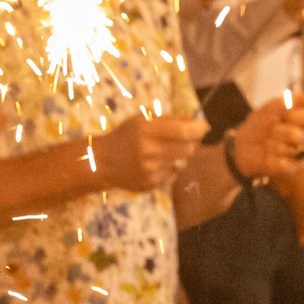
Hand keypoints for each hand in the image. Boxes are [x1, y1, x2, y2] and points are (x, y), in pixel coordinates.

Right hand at [90, 115, 207, 191]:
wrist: (100, 162)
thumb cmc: (124, 136)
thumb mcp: (142, 120)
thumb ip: (169, 119)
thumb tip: (196, 121)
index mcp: (147, 130)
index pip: (185, 131)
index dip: (199, 129)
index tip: (203, 127)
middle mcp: (149, 151)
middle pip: (189, 148)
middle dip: (191, 143)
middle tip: (185, 139)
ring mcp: (150, 170)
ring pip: (183, 163)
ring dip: (180, 156)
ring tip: (166, 152)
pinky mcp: (151, 184)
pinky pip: (172, 175)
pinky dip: (169, 168)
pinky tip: (155, 164)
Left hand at [233, 91, 303, 178]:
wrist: (242, 146)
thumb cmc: (260, 124)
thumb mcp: (270, 108)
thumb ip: (292, 101)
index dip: (294, 116)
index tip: (280, 116)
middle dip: (283, 132)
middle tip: (272, 131)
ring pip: (295, 150)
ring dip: (274, 145)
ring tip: (267, 143)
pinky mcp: (296, 168)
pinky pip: (289, 165)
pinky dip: (273, 160)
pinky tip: (268, 156)